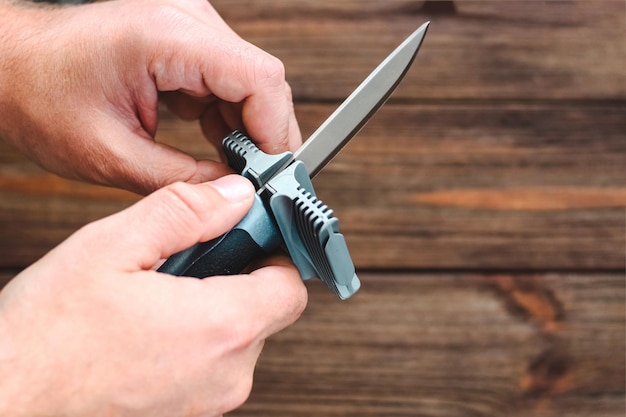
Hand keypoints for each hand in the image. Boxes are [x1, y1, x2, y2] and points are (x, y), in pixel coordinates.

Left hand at [0, 0, 300, 193]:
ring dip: (247, 129)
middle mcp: (184, 20)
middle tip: (255, 182)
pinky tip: (214, 145)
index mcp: (165, 37)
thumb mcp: (112, 154)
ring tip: (227, 167)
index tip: (273, 176)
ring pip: (249, 82)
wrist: (10, 67)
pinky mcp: (184, 40)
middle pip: (262, 80)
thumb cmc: (40, 97)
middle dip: (265, 136)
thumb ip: (183, 180)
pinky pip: (227, 80)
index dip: (275, 131)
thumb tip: (236, 194)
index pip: (259, 78)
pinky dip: (228, 117)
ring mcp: (186, 26)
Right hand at [0, 175, 306, 416]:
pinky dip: (193, 339)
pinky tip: (147, 326)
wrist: (5, 404)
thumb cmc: (45, 338)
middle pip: (266, 310)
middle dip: (236, 276)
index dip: (273, 253)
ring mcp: (208, 402)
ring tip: (156, 294)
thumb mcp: (112, 247)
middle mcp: (226, 374)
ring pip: (237, 337)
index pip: (291, 286)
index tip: (246, 235)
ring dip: (210, 307)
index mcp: (220, 329)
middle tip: (185, 258)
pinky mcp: (186, 415)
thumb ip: (185, 212)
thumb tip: (234, 195)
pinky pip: (211, 364)